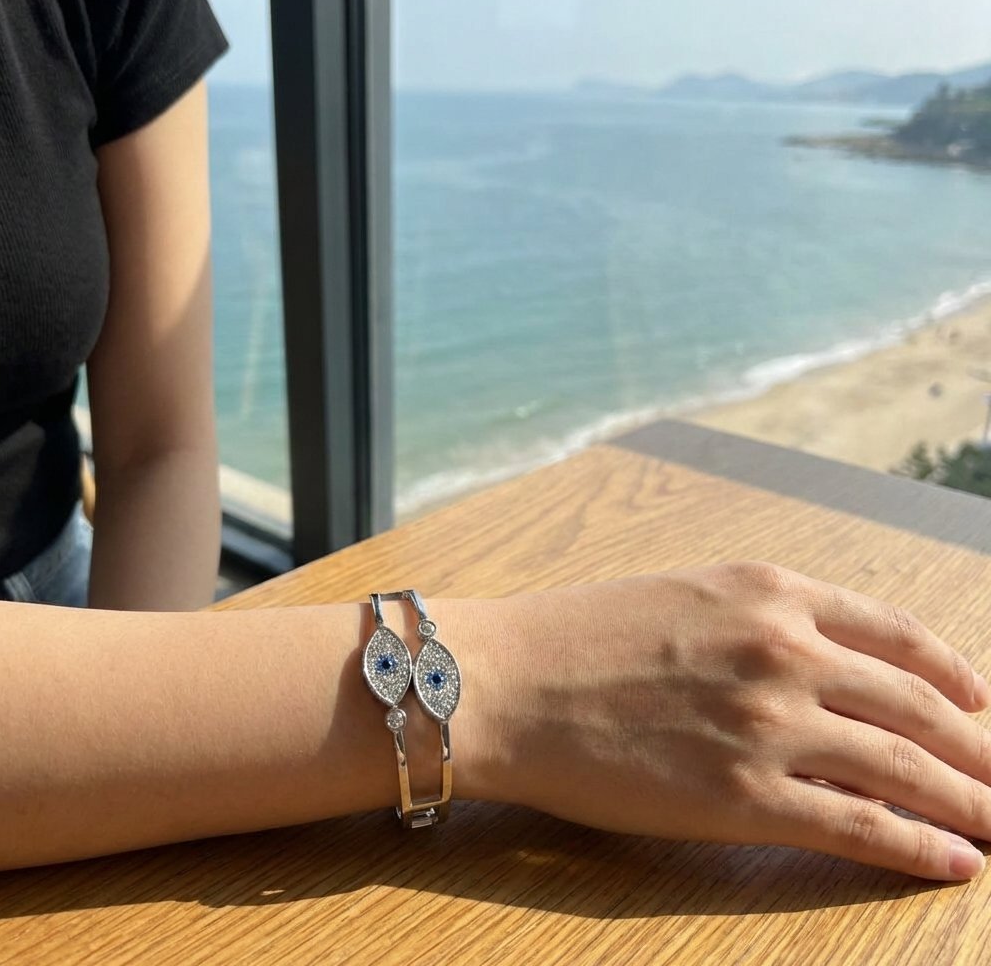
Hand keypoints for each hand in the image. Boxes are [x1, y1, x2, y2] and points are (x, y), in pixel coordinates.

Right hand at [480, 562, 990, 880]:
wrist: (508, 680)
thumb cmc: (580, 634)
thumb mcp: (685, 598)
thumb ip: (766, 624)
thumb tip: (833, 676)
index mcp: (769, 592)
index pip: (898, 634)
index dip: (954, 673)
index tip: (980, 702)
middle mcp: (785, 651)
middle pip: (922, 706)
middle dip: (981, 748)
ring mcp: (770, 726)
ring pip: (908, 769)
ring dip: (972, 803)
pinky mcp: (745, 799)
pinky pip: (863, 827)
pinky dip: (921, 848)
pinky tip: (954, 860)